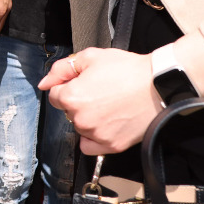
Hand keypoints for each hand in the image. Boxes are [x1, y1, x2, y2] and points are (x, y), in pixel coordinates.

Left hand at [39, 48, 162, 155]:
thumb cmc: (127, 69)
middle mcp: (80, 119)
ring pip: (80, 127)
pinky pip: (90, 146)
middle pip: (68, 112)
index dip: (67, 86)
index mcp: (72, 97)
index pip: (55, 95)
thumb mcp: (91, 57)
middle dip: (78, 101)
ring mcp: (96, 134)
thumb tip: (45, 83)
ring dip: (87, 118)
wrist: (158, 85)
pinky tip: (106, 123)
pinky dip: (94, 137)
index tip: (83, 83)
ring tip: (109, 105)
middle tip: (101, 91)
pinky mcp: (112, 146)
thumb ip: (62, 69)